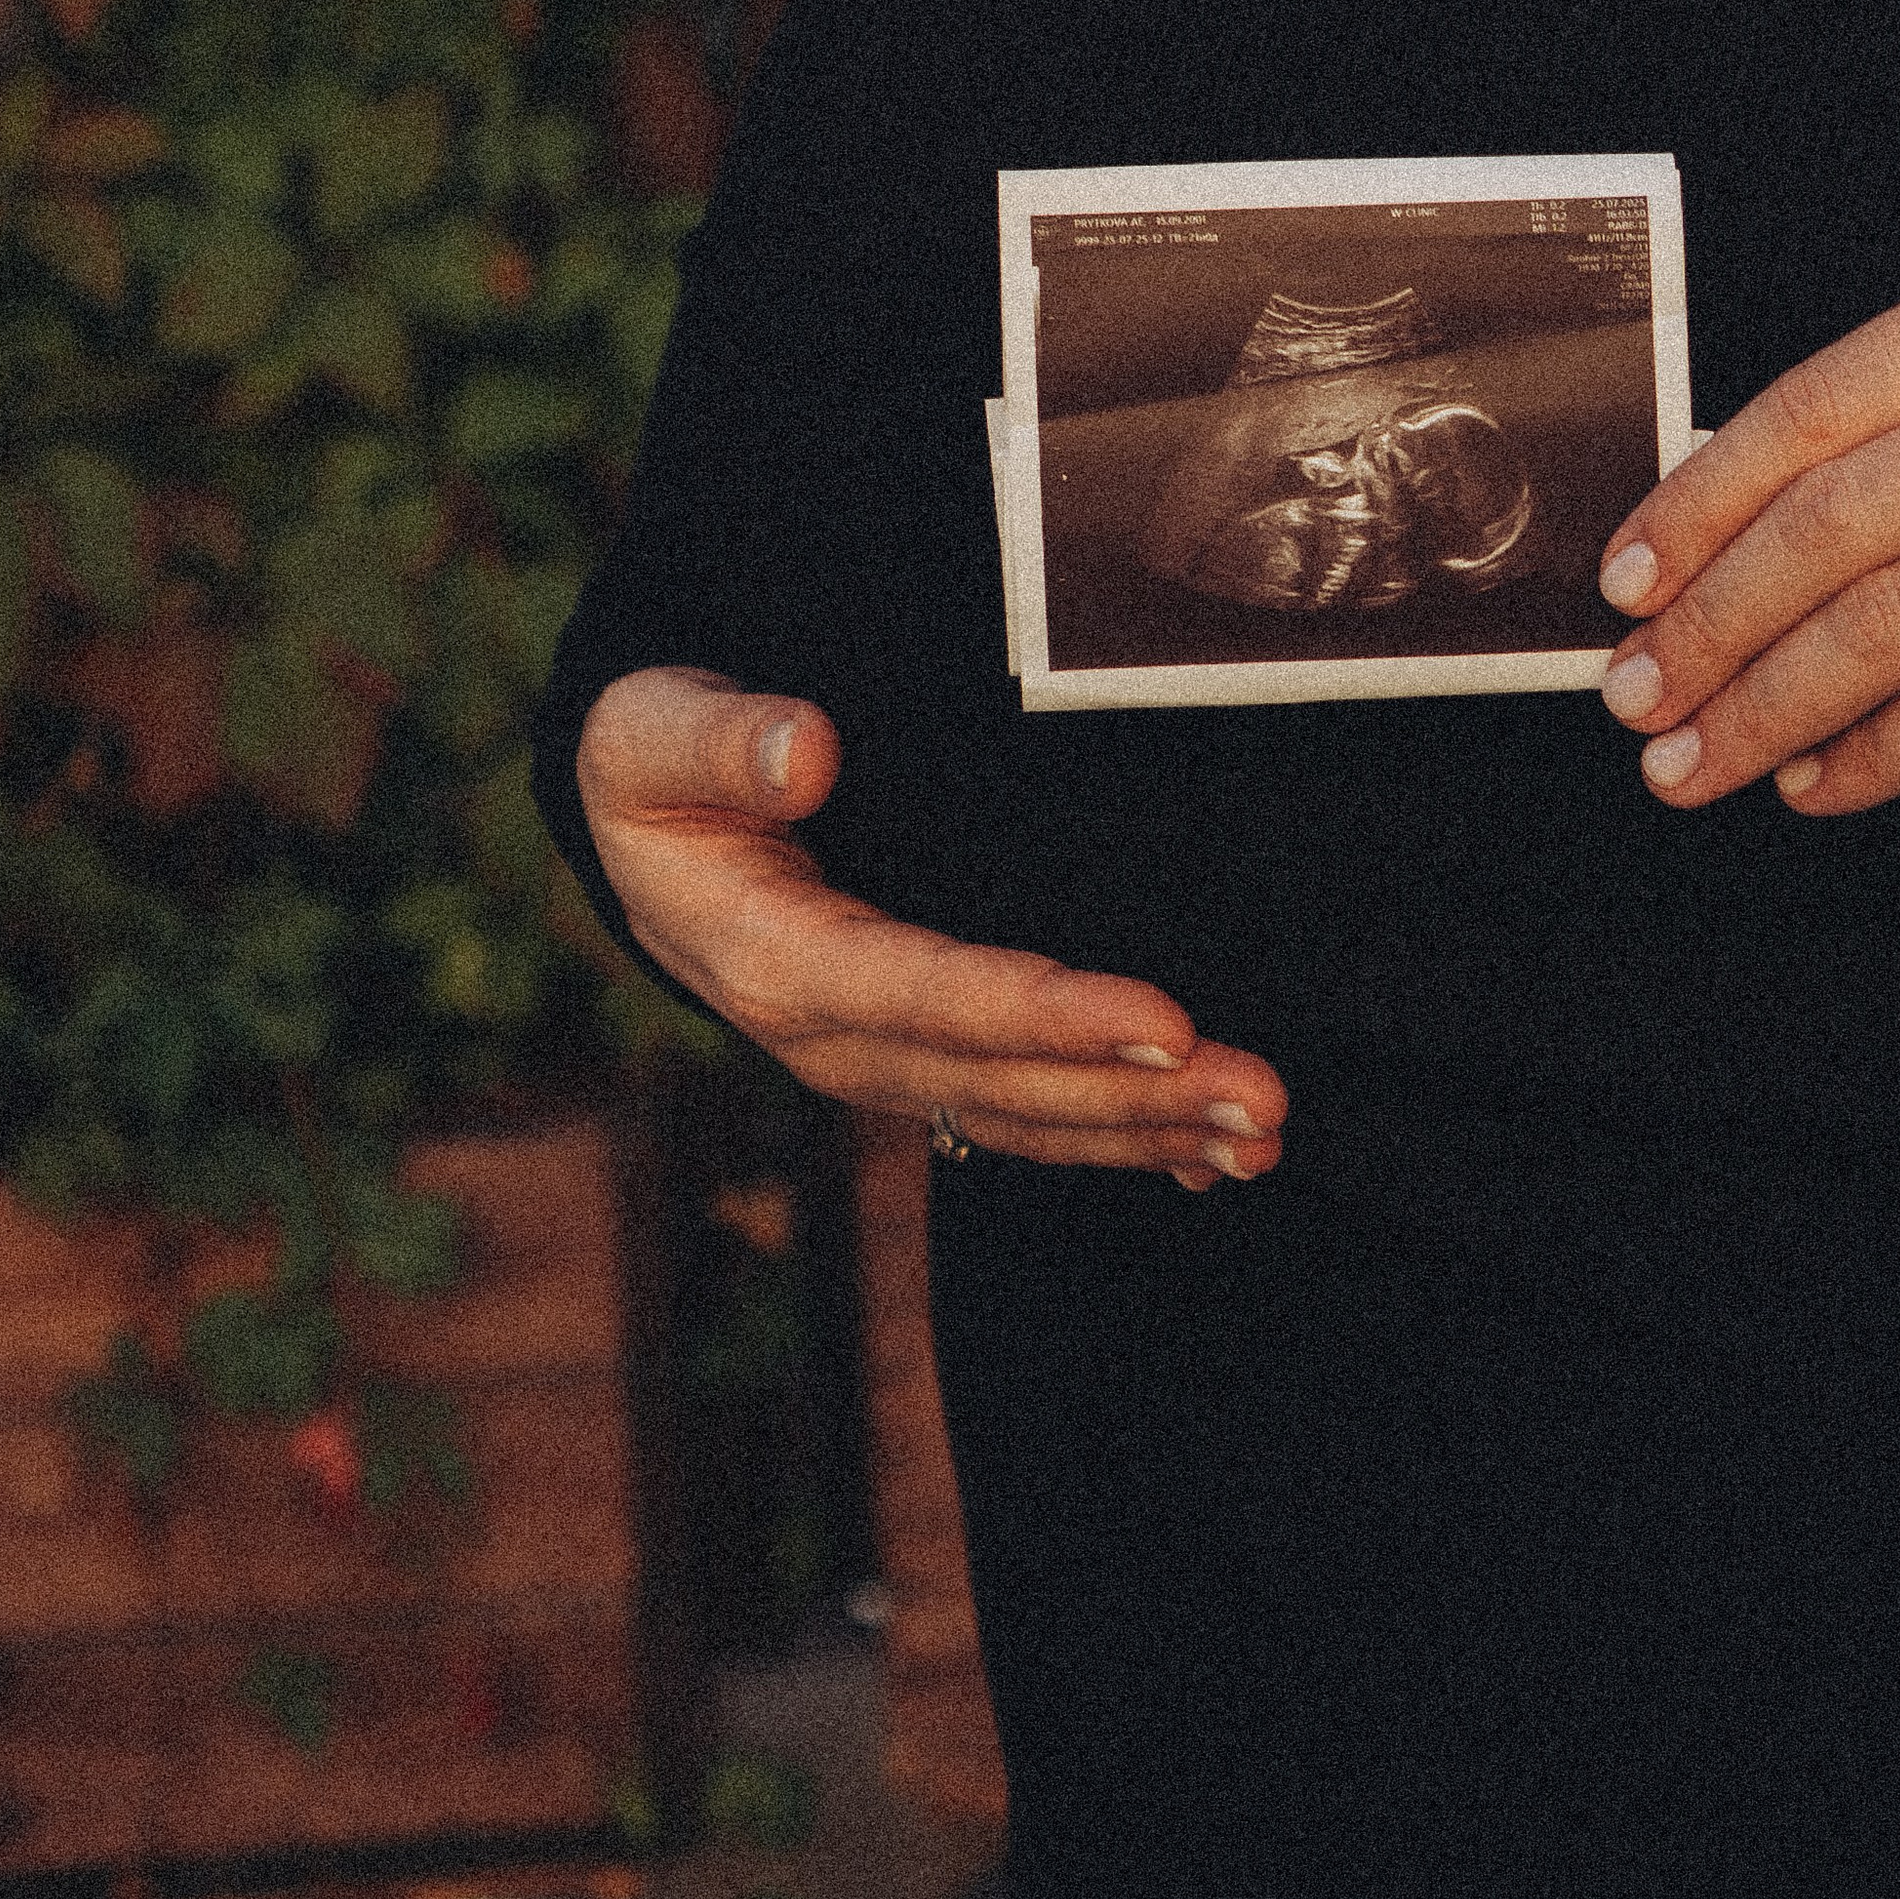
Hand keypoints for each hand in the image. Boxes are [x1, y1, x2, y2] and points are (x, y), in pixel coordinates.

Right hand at [578, 666, 1286, 1191]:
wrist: (638, 824)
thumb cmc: (653, 761)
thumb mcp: (644, 734)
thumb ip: (715, 742)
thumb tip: (803, 750)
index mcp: (774, 962)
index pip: (930, 997)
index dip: (1046, 1015)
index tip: (1162, 1018)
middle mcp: (833, 1037)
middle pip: (1000, 1081)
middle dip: (1135, 1096)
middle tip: (1260, 1098)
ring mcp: (879, 1059)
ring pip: (1025, 1117)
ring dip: (1148, 1132)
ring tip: (1261, 1134)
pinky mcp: (917, 1057)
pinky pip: (1022, 1116)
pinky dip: (1119, 1142)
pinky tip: (1209, 1164)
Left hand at [1596, 235, 1899, 817]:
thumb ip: (1898, 438)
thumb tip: (1686, 539)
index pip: (1822, 403)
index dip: (1701, 503)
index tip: (1622, 580)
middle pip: (1842, 519)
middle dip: (1713, 622)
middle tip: (1636, 697)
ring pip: (1894, 621)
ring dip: (1770, 708)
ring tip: (1696, 763)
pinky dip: (1875, 755)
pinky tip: (1819, 785)